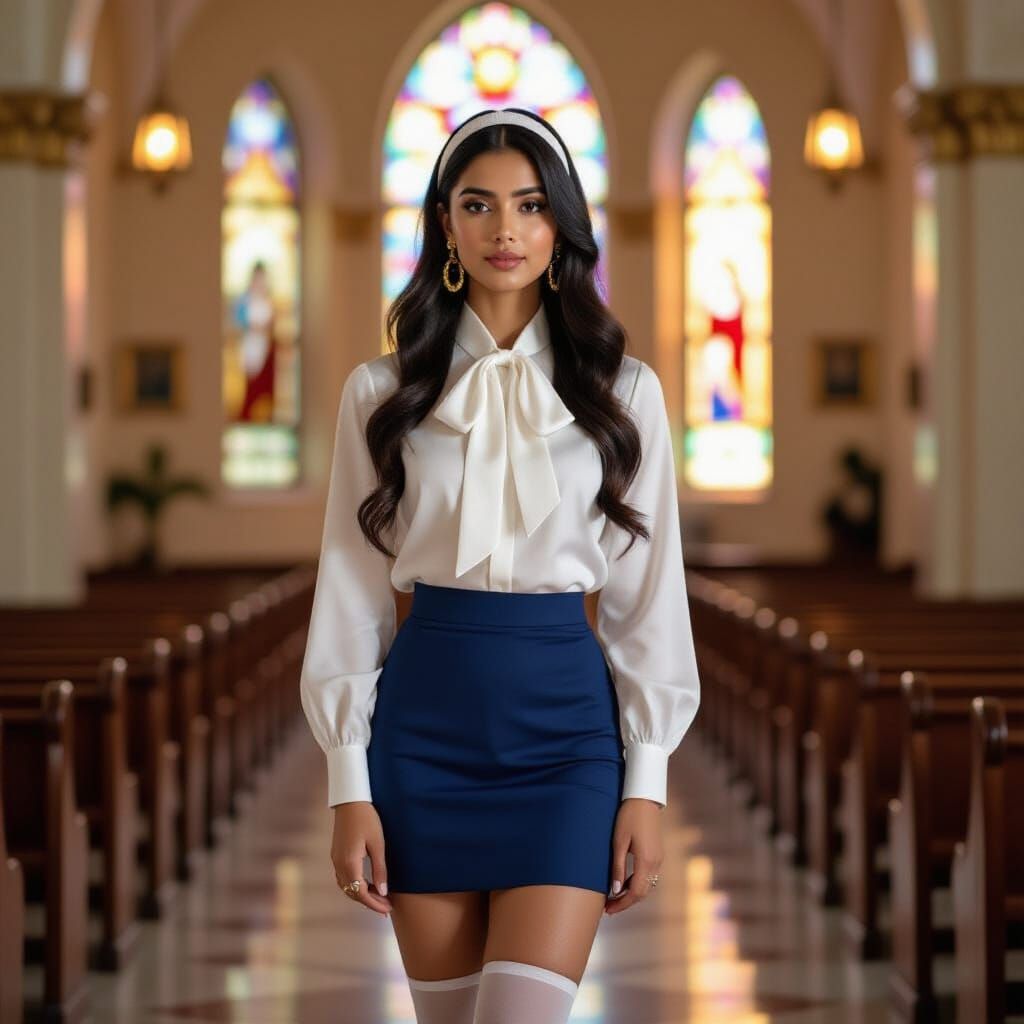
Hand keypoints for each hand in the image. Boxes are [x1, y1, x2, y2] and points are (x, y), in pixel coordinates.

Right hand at [331, 801, 392, 916]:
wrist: (350, 800)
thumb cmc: (367, 819)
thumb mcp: (378, 844)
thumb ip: (380, 869)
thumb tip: (383, 891)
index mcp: (349, 863)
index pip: (361, 893)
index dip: (374, 904)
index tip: (388, 910)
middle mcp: (339, 865)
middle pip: (352, 893)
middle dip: (369, 902)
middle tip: (386, 907)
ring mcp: (335, 860)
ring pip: (347, 887)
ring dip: (362, 895)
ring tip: (379, 897)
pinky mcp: (336, 854)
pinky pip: (344, 877)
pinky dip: (355, 885)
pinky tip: (367, 883)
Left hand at [604, 797, 663, 914]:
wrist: (644, 799)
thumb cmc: (629, 817)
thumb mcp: (619, 841)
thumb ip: (618, 867)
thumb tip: (615, 890)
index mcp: (646, 861)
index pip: (636, 893)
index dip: (622, 904)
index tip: (609, 910)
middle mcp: (656, 863)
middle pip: (643, 893)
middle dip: (626, 902)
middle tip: (608, 908)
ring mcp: (659, 859)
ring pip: (646, 886)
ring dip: (631, 894)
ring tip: (613, 898)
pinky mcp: (657, 854)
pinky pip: (648, 876)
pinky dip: (636, 883)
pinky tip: (624, 883)